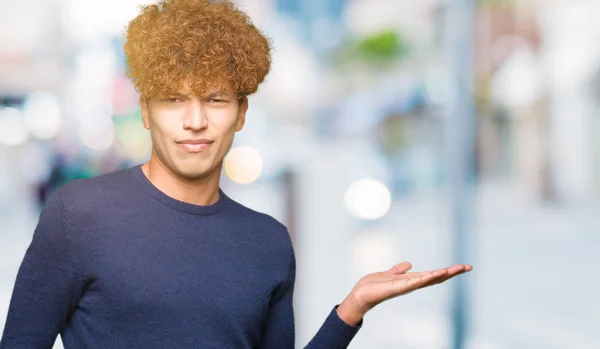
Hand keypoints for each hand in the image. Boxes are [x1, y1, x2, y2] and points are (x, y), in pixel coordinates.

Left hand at [336, 262, 471, 325]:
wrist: (361, 294)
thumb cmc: (374, 286)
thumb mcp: (390, 274)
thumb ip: (399, 270)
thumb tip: (409, 264)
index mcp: (412, 280)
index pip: (433, 275)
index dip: (447, 271)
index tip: (462, 266)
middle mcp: (412, 284)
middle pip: (436, 277)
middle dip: (452, 273)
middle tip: (468, 267)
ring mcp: (407, 286)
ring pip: (429, 279)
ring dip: (442, 273)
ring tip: (456, 268)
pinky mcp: (398, 287)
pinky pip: (414, 282)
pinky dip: (425, 278)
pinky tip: (434, 273)